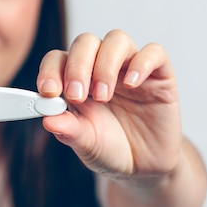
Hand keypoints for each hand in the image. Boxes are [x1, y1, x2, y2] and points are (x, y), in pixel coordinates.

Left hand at [37, 30, 182, 178]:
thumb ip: (68, 130)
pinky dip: (141, 63)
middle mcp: (101, 68)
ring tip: (103, 96)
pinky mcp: (159, 75)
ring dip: (105, 64)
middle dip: (77, 66)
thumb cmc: (110, 148)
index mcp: (76, 80)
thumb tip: (47, 120)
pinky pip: (154, 52)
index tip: (48, 93)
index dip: (50, 70)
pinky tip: (131, 84)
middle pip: (86, 42)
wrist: (144, 167)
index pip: (58, 59)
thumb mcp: (86, 143)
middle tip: (76, 96)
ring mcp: (129, 68)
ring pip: (117, 39)